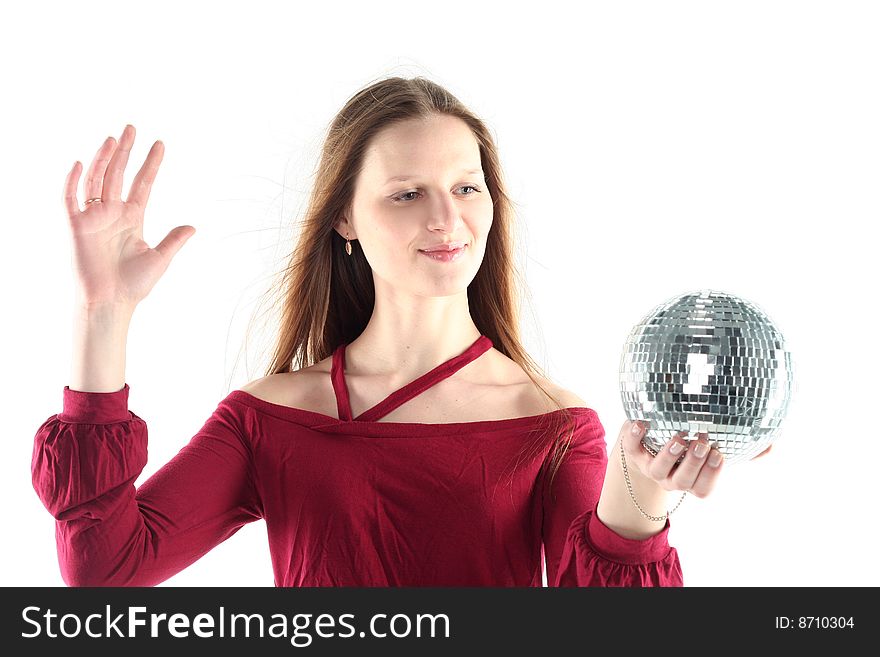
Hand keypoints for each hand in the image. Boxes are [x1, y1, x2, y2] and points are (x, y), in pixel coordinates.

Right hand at [64, 124, 195, 308]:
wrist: (111, 302)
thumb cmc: (134, 284)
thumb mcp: (160, 259)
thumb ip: (174, 240)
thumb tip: (194, 226)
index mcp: (133, 218)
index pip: (143, 184)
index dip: (151, 165)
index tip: (160, 145)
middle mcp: (112, 213)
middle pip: (119, 174)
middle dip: (126, 151)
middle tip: (132, 128)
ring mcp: (94, 217)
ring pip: (97, 180)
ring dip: (104, 159)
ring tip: (114, 139)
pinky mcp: (77, 226)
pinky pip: (71, 199)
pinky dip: (73, 181)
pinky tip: (80, 163)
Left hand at [621, 420, 772, 498]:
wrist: (647, 446)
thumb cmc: (688, 450)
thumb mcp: (712, 452)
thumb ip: (742, 450)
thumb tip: (772, 444)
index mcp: (693, 482)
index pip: (704, 489)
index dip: (712, 475)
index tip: (720, 453)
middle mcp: (671, 479)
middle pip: (683, 482)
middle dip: (693, 464)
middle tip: (702, 442)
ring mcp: (650, 468)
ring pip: (658, 471)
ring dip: (669, 454)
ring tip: (678, 437)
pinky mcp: (632, 453)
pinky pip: (630, 448)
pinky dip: (634, 436)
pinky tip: (641, 422)